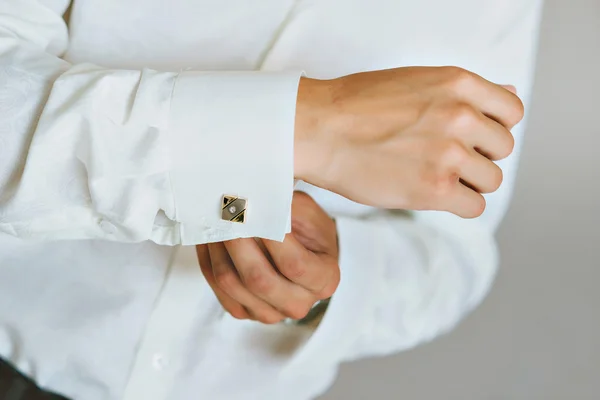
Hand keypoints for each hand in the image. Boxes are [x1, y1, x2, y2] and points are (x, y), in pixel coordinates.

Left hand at [196, 192, 338, 323]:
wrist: (301, 250)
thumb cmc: (307, 230)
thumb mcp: (308, 213)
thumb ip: (287, 208)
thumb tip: (256, 200)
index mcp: (324, 280)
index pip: (295, 264)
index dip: (272, 239)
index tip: (255, 212)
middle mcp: (299, 303)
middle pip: (259, 280)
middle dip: (237, 243)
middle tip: (225, 214)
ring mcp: (270, 313)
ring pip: (233, 284)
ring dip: (218, 250)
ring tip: (213, 221)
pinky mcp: (245, 312)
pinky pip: (218, 289)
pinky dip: (209, 261)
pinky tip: (209, 238)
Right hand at [294, 66, 523, 217]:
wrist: (318, 129)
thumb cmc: (355, 105)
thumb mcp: (416, 80)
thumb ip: (465, 92)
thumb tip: (509, 94)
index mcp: (459, 84)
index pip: (512, 111)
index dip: (492, 127)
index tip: (471, 136)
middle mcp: (461, 116)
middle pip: (502, 149)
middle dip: (478, 156)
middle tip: (442, 157)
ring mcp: (450, 154)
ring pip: (491, 180)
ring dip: (467, 182)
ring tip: (432, 175)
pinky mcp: (435, 189)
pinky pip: (474, 206)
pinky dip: (457, 204)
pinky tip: (430, 192)